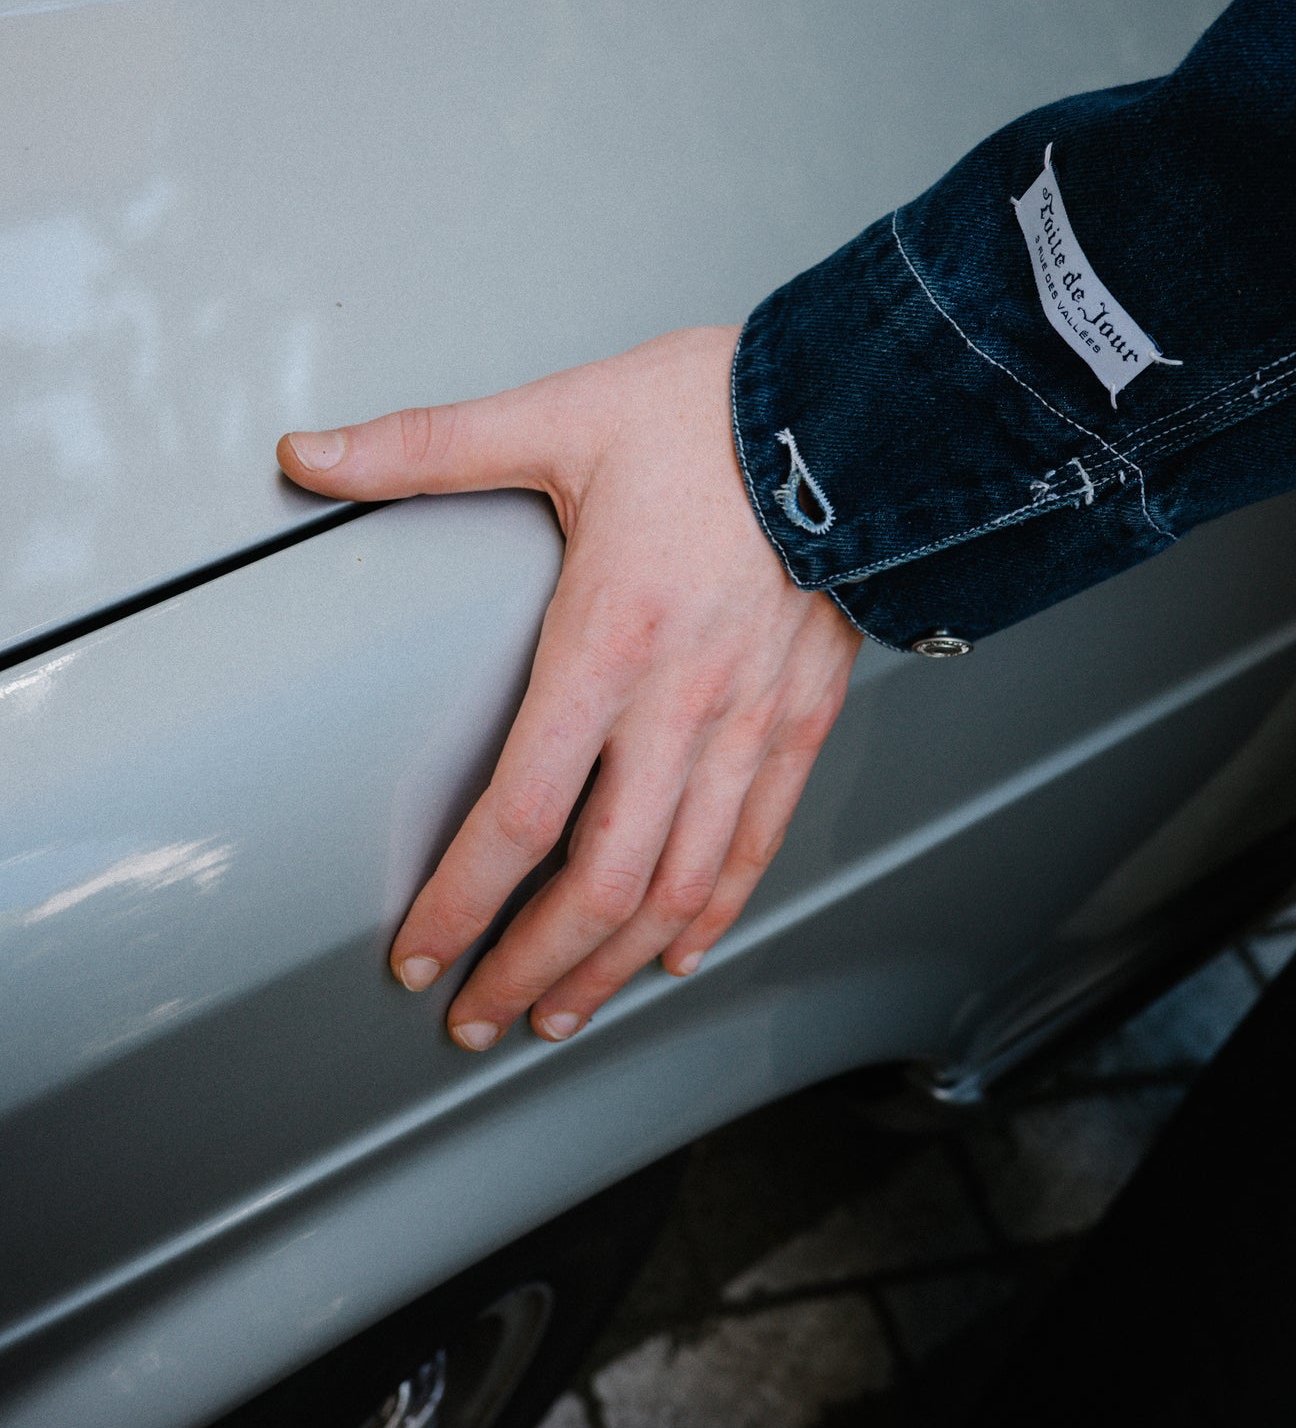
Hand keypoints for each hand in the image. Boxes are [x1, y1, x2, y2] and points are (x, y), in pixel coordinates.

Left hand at [277, 327, 859, 1048]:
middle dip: (531, 966)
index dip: (461, 904)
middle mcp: (683, 702)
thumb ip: (425, 447)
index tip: (419, 955)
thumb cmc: (710, 410)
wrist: (855, 409)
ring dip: (614, 964)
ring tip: (562, 1012)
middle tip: (479, 1018)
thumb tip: (308, 453)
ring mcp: (750, 720)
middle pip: (601, 881)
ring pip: (681, 884)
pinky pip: (758, 842)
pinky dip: (716, 912)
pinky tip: (679, 949)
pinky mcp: (802, 717)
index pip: (519, 814)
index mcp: (608, 639)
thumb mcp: (556, 416)